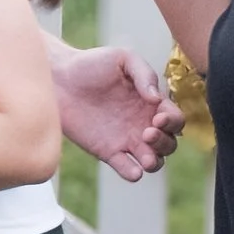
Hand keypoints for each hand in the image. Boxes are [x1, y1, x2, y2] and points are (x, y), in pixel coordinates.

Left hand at [52, 44, 183, 181]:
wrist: (59, 78)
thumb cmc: (92, 64)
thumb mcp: (123, 59)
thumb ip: (144, 75)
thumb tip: (156, 99)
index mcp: (151, 103)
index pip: (175, 119)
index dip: (172, 121)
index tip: (158, 117)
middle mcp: (142, 123)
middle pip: (169, 143)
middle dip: (165, 142)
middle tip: (147, 132)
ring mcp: (126, 139)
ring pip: (154, 161)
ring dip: (155, 162)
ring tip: (146, 158)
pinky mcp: (107, 151)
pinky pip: (127, 169)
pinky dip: (134, 174)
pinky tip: (133, 170)